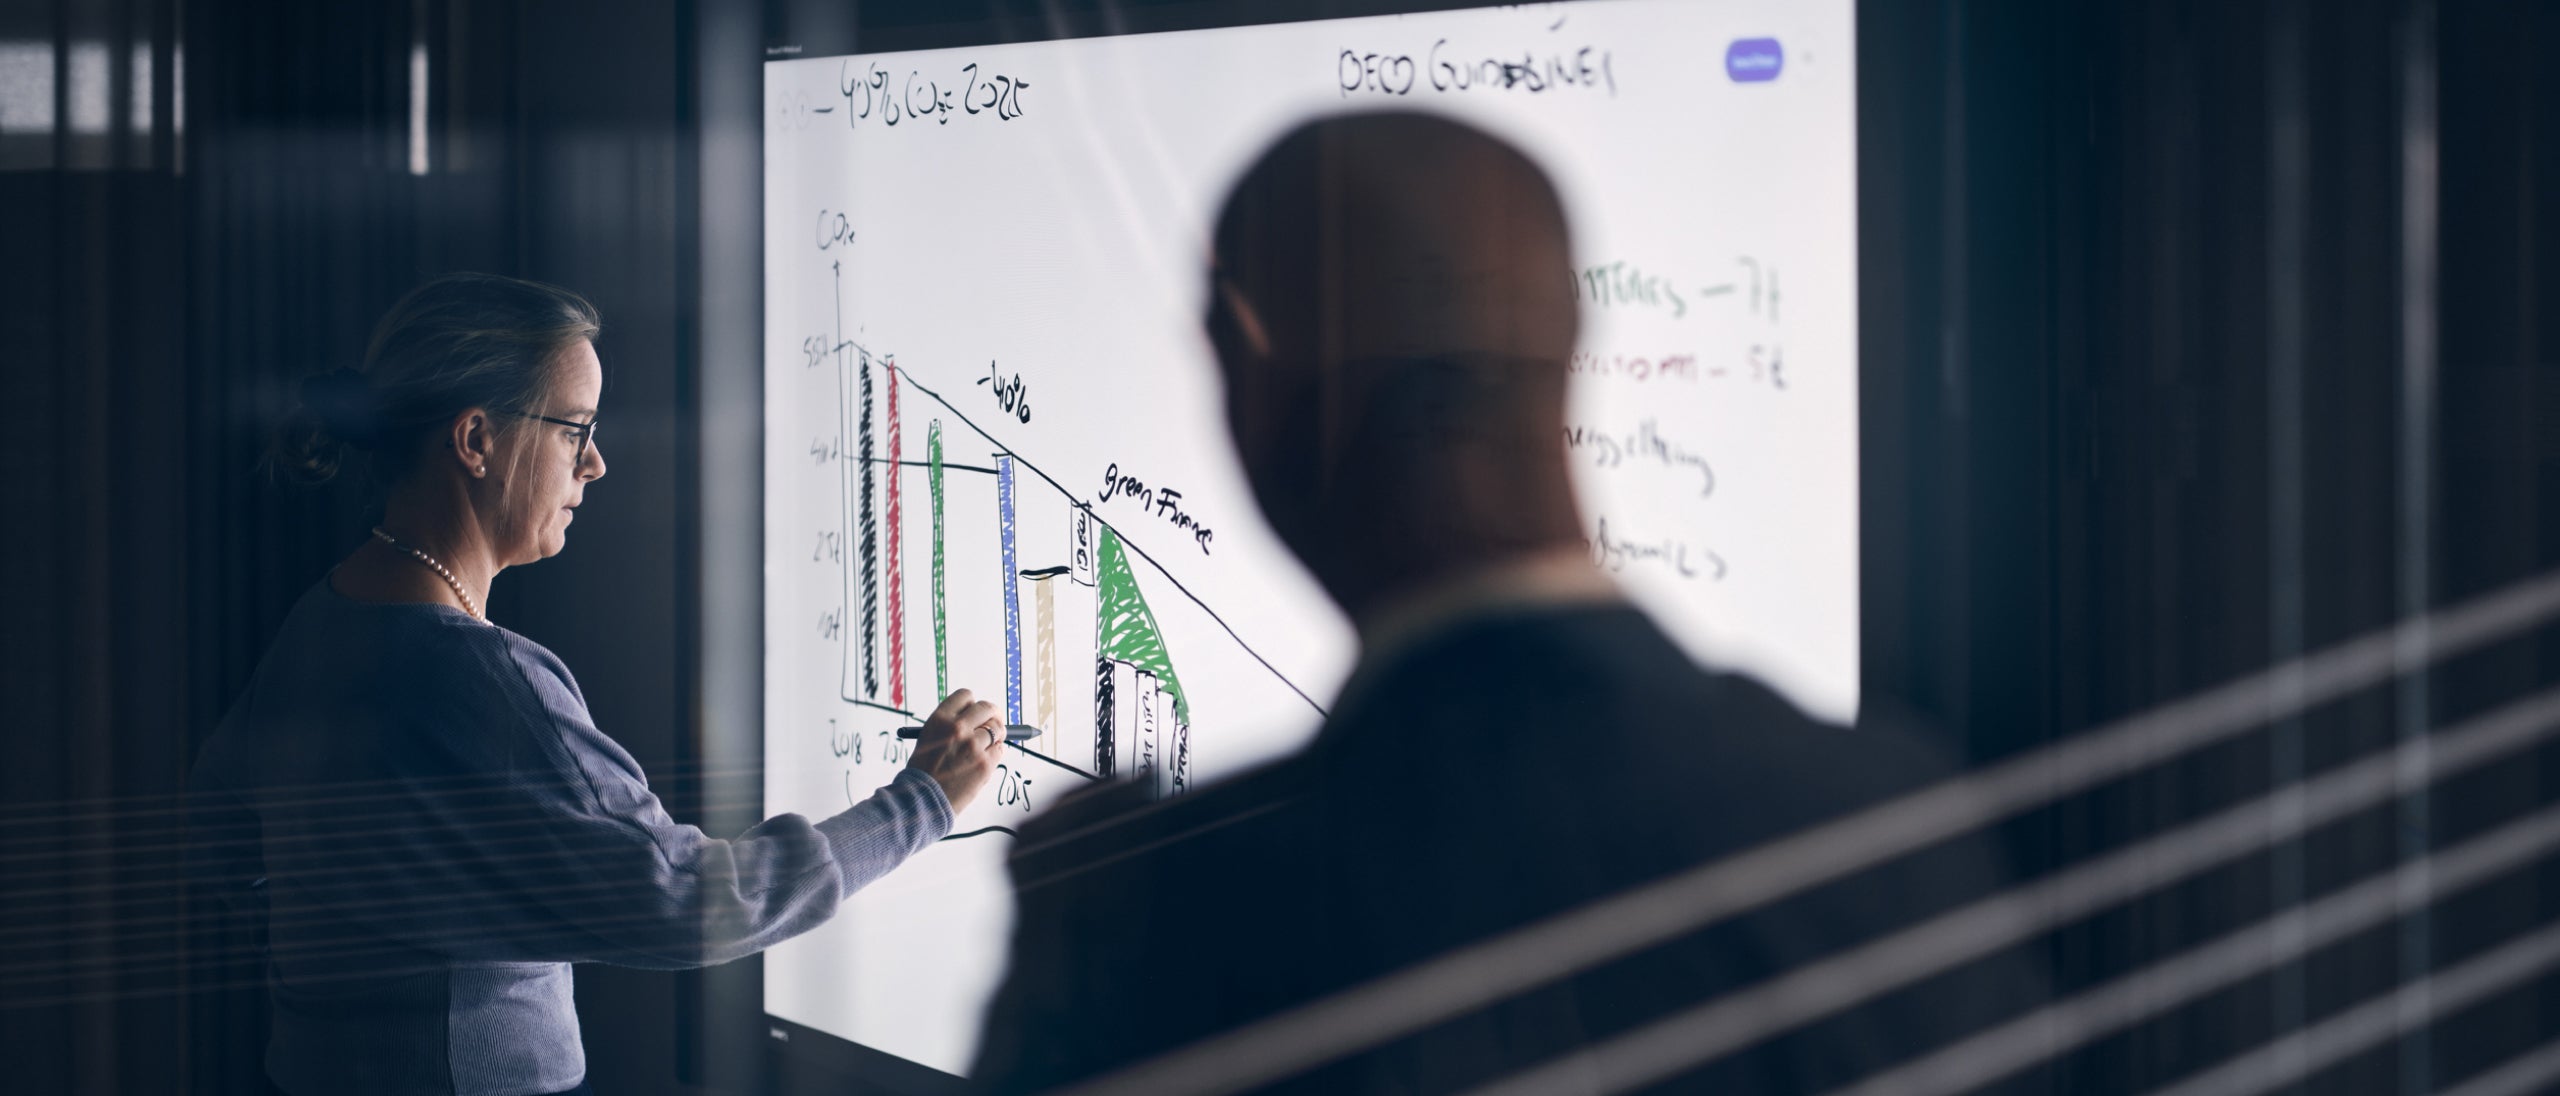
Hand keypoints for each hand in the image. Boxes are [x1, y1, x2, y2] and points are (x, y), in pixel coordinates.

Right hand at [905, 689, 1004, 814]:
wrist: (921, 799)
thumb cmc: (924, 771)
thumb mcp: (929, 739)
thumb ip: (951, 727)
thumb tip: (979, 720)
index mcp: (940, 719)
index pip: (965, 696)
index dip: (973, 704)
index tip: (977, 712)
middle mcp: (957, 728)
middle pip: (987, 708)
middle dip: (993, 714)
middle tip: (995, 721)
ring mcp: (973, 745)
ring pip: (997, 729)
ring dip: (997, 736)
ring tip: (987, 746)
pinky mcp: (984, 763)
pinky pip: (999, 750)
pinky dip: (995, 754)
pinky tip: (983, 762)